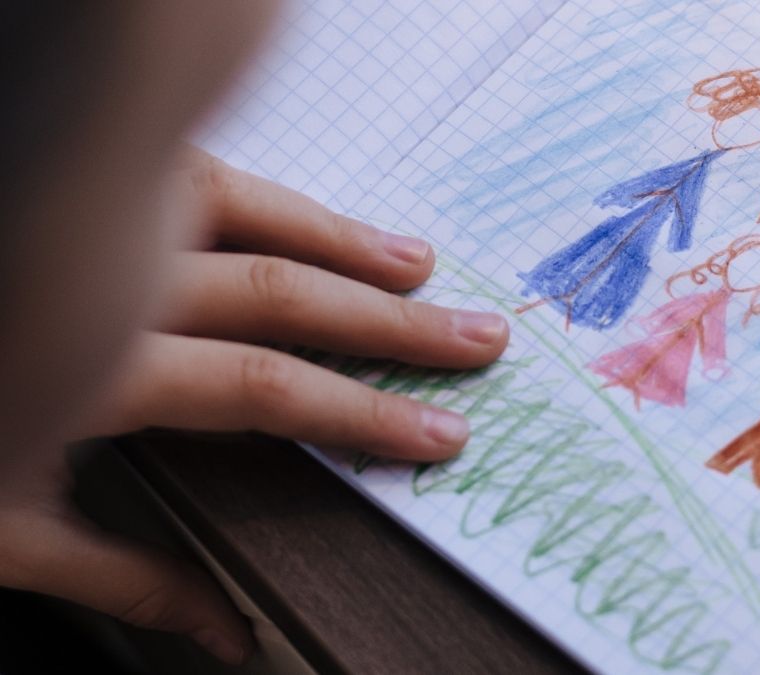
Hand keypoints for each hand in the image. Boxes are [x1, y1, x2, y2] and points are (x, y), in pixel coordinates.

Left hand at [0, 149, 508, 662]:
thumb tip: (226, 634)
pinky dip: (269, 194)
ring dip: (344, 240)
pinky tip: (307, 213)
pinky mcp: (87, 192)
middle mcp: (112, 277)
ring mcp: (96, 221)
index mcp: (98, 366)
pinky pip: (198, 176)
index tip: (443, 434)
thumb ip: (117, 577)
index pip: (267, 389)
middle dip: (396, 323)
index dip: (366, 414)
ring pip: (248, 212)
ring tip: (422, 264)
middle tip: (483, 338)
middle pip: (284, 293)